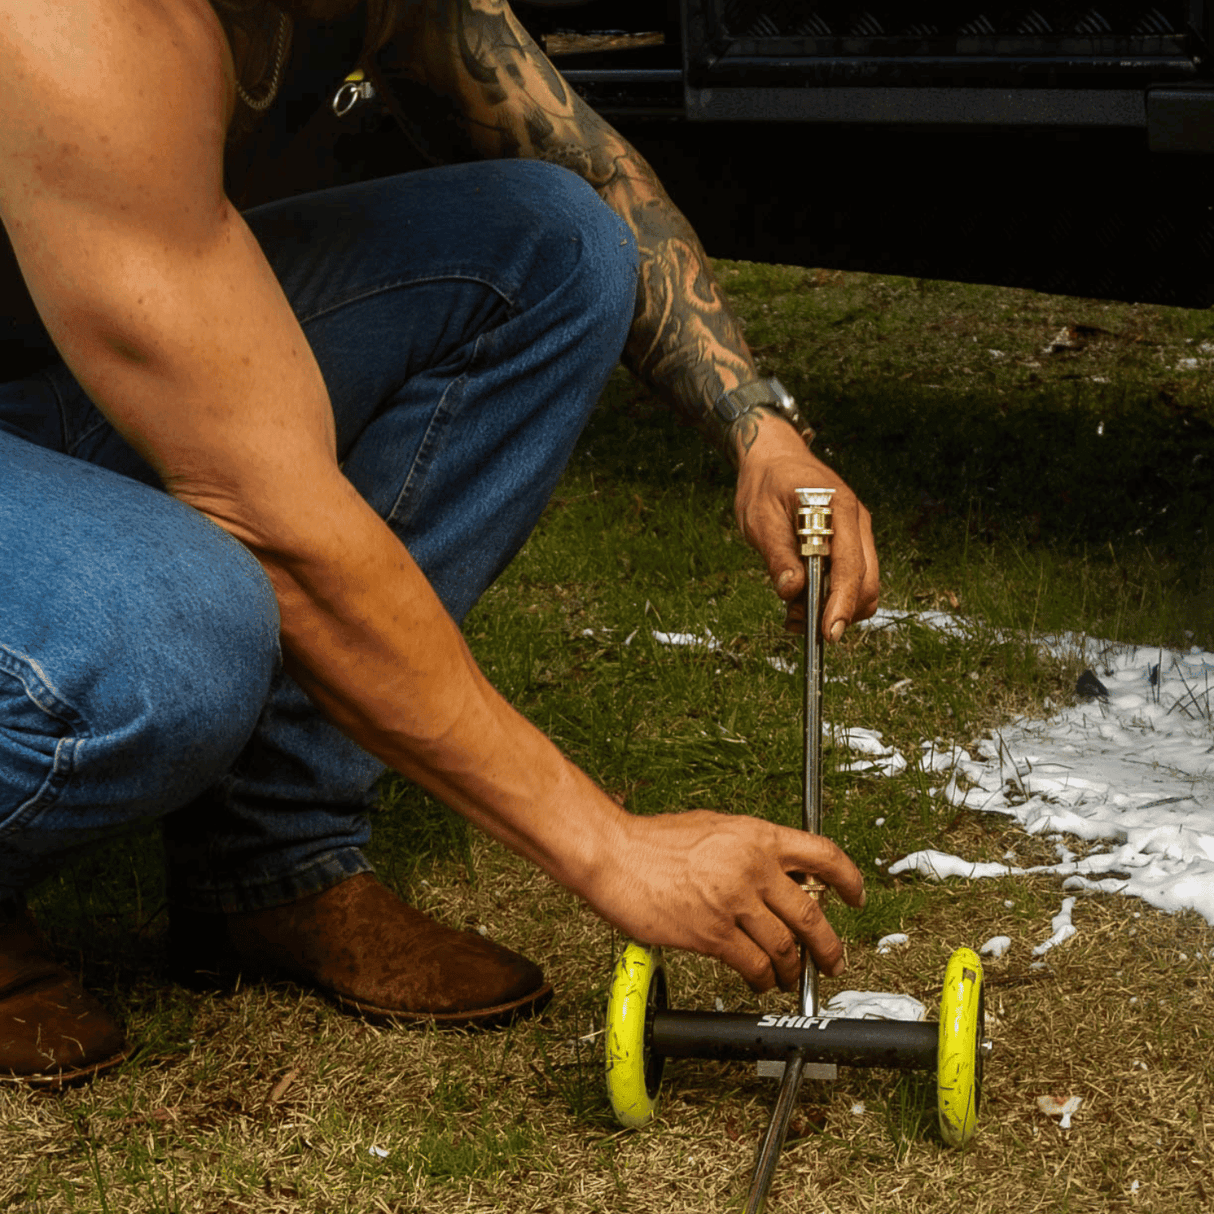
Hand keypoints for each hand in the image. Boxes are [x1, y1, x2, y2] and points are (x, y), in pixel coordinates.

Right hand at [589, 809, 864, 992]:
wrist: (616, 854)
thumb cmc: (655, 841)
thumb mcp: (716, 828)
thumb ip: (752, 849)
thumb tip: (781, 875)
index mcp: (758, 837)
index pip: (823, 856)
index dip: (850, 880)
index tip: (856, 897)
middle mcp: (753, 867)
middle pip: (811, 916)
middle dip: (829, 947)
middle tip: (832, 960)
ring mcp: (734, 902)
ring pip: (785, 948)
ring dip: (792, 970)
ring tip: (788, 977)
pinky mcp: (712, 934)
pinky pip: (754, 965)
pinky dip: (762, 979)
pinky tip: (757, 979)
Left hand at [734, 413, 878, 640]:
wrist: (774, 458)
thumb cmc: (766, 484)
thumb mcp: (760, 518)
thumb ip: (777, 554)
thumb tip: (792, 591)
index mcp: (838, 509)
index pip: (851, 566)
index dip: (841, 603)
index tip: (828, 633)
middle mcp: (856, 522)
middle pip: (867, 583)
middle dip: (838, 612)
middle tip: (797, 624)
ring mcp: (857, 533)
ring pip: (864, 586)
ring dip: (835, 608)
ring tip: (794, 614)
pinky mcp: (850, 543)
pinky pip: (852, 579)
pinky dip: (833, 598)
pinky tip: (802, 602)